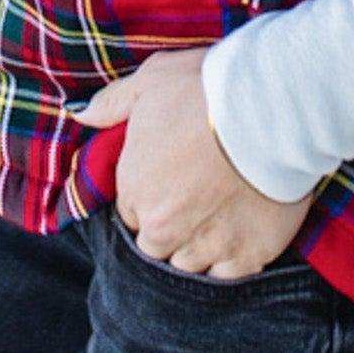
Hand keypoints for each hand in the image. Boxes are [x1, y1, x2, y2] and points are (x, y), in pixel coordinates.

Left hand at [75, 49, 317, 279]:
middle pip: (157, 244)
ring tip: (224, 212)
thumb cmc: (209, 88)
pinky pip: (227, 274)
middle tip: (201, 195)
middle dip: (172, 226)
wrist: (274, 106)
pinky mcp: (246, 255)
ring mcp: (204, 245)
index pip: (132, 211)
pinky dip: (233, 258)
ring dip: (201, 245)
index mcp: (136, 187)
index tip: (176, 177)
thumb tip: (80, 114)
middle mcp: (163, 226)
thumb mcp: (153, 78)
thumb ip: (112, 103)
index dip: (153, 194)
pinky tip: (243, 229)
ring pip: (190, 263)